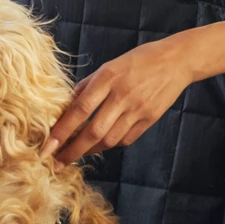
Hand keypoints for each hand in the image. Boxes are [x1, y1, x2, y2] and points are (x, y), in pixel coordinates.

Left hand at [40, 37, 197, 163]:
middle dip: (72, 151)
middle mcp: (122, 95)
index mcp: (108, 78)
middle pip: (93, 132)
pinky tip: (102, 144)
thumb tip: (67, 108)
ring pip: (109, 140)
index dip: (61, 131)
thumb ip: (88, 86)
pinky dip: (110, 145)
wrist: (177, 61)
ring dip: (90, 151)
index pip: (79, 110)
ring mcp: (138, 109)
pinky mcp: (150, 118)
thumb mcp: (110, 65)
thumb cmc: (140, 59)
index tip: (47, 147)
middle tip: (56, 163)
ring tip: (77, 154)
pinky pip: (126, 139)